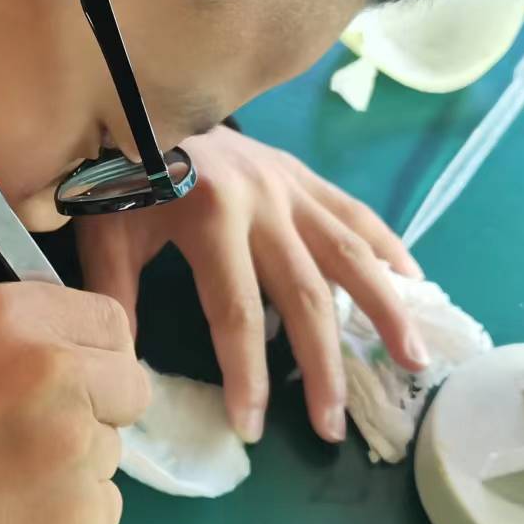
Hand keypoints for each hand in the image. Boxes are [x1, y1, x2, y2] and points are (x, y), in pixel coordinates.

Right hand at [0, 282, 150, 523]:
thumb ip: (34, 329)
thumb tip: (94, 347)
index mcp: (18, 320)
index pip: (111, 322)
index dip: (92, 350)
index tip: (71, 372)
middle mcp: (59, 374)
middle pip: (131, 386)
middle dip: (99, 404)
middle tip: (42, 429)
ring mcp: (77, 452)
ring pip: (110, 450)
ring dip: (76, 462)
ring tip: (11, 476)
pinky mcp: (84, 519)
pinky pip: (102, 506)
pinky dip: (70, 512)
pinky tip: (19, 513)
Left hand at [76, 126, 422, 445]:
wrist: (140, 95)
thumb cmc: (119, 172)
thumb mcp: (105, 231)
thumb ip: (116, 294)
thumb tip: (126, 367)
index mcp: (210, 216)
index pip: (236, 311)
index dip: (246, 373)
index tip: (251, 428)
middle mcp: (263, 200)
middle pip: (306, 295)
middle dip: (322, 366)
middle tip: (332, 427)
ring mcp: (291, 185)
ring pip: (350, 255)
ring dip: (386, 311)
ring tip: (414, 361)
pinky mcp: (303, 175)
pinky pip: (356, 215)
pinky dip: (390, 251)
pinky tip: (418, 286)